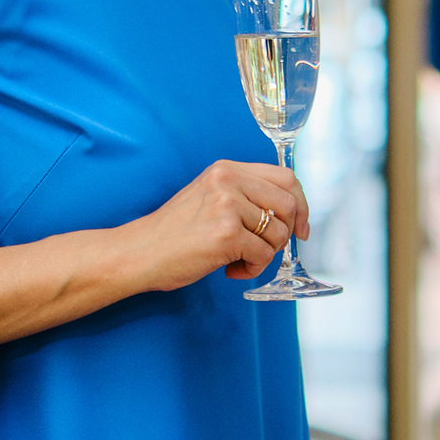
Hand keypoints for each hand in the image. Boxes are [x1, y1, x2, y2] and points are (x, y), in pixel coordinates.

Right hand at [124, 158, 309, 291]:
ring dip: (264, 255)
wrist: (139, 252)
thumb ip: (244, 195)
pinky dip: (252, 269)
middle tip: (268, 249)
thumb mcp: (209, 197)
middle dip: (287, 233)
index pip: (285, 177)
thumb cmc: (173, 233)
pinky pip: (263, 255)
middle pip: (289, 204)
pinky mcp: (226, 234)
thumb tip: (288, 213)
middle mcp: (228, 180)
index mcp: (226, 169)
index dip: (301, 204)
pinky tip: (229, 270)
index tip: (300, 226)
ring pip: (278, 233)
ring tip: (238, 260)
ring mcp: (227, 206)